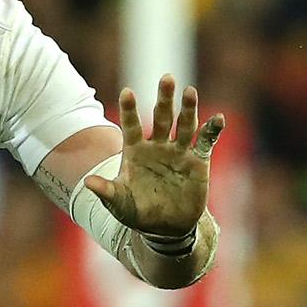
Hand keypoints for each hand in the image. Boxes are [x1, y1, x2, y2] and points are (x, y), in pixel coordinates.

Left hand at [84, 76, 225, 241]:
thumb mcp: (119, 204)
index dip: (129, 109)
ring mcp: (178, 151)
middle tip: (167, 78)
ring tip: (190, 91)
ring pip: (185, 124)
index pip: (131, 125)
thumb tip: (87, 182)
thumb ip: (106, 191)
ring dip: (188, 108)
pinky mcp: (198, 161)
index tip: (127, 92)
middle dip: (164, 98)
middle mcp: (157, 145)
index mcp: (135, 150)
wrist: (165, 228)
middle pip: (162, 116)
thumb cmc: (138, 213)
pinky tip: (218, 118)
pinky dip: (212, 130)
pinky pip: (206, 141)